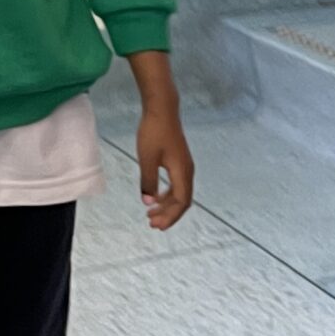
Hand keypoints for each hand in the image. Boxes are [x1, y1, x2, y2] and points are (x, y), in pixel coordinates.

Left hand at [136, 108, 193, 230]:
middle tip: (151, 224)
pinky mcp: (179, 161)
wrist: (162, 110)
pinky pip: (177, 184)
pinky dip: (168, 194)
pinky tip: (156, 197)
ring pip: (180, 193)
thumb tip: (148, 202)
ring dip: (167, 205)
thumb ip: (148, 182)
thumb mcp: (147, 159)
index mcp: (182, 172)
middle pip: (182, 200)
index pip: (181, 202)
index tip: (156, 225)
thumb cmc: (154, 132)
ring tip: (152, 213)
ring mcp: (185, 166)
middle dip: (168, 214)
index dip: (170, 216)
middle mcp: (187, 171)